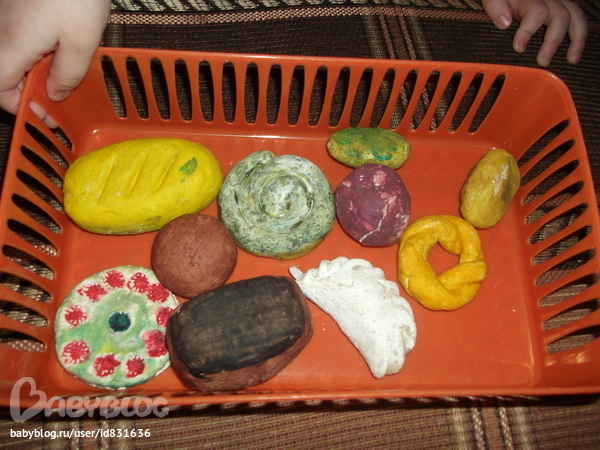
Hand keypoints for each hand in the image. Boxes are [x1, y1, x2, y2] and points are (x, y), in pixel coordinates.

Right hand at [0, 0, 110, 127]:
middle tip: (59, 95)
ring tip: (64, 69)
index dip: (22, 107)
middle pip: (5, 73)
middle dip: (31, 90)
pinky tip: (62, 47)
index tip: (46, 114)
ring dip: (36, 69)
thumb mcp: (82, 43)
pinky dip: (38, 50)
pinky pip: (20, 37)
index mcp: (11, 44)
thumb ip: (68, 74)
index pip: (0, 90)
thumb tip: (55, 94)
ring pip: (13, 55)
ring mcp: (4, 16)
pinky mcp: (14, 6)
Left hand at [482, 0, 587, 65]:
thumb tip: (504, 23)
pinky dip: (579, 37)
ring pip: (574, 16)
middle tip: (543, 61)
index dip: (528, 31)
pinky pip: (577, 20)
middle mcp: (548, 0)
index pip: (536, 12)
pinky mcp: (562, 11)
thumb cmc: (503, 0)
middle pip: (560, 15)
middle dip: (553, 40)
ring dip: (576, 39)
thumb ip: (496, 6)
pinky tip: (574, 55)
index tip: (519, 48)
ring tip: (571, 59)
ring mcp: (557, 4)